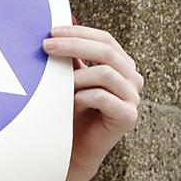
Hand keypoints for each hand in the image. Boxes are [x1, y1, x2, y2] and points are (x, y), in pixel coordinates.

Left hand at [42, 25, 142, 180]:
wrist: (76, 149)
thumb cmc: (74, 112)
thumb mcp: (73, 78)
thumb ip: (73, 57)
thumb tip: (59, 30)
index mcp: (123, 66)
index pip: (106, 39)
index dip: (79, 33)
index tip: (52, 31)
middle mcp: (133, 79)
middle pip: (107, 51)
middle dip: (74, 45)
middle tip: (47, 46)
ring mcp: (133, 98)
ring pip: (106, 73)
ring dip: (77, 76)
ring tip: (58, 84)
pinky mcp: (128, 116)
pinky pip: (103, 97)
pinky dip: (82, 97)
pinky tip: (70, 103)